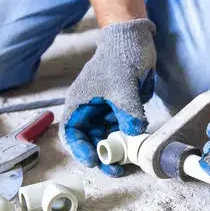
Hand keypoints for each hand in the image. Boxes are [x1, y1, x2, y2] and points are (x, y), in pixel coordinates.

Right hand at [59, 19, 155, 176]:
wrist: (135, 41)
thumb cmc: (120, 57)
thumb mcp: (123, 84)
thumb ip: (127, 109)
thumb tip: (134, 131)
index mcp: (80, 103)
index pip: (72, 133)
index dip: (80, 149)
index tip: (94, 160)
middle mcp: (91, 110)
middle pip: (90, 140)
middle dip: (101, 156)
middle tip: (116, 169)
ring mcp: (106, 111)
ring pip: (107, 138)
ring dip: (116, 151)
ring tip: (128, 162)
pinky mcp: (122, 111)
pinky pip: (122, 130)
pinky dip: (128, 140)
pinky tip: (136, 146)